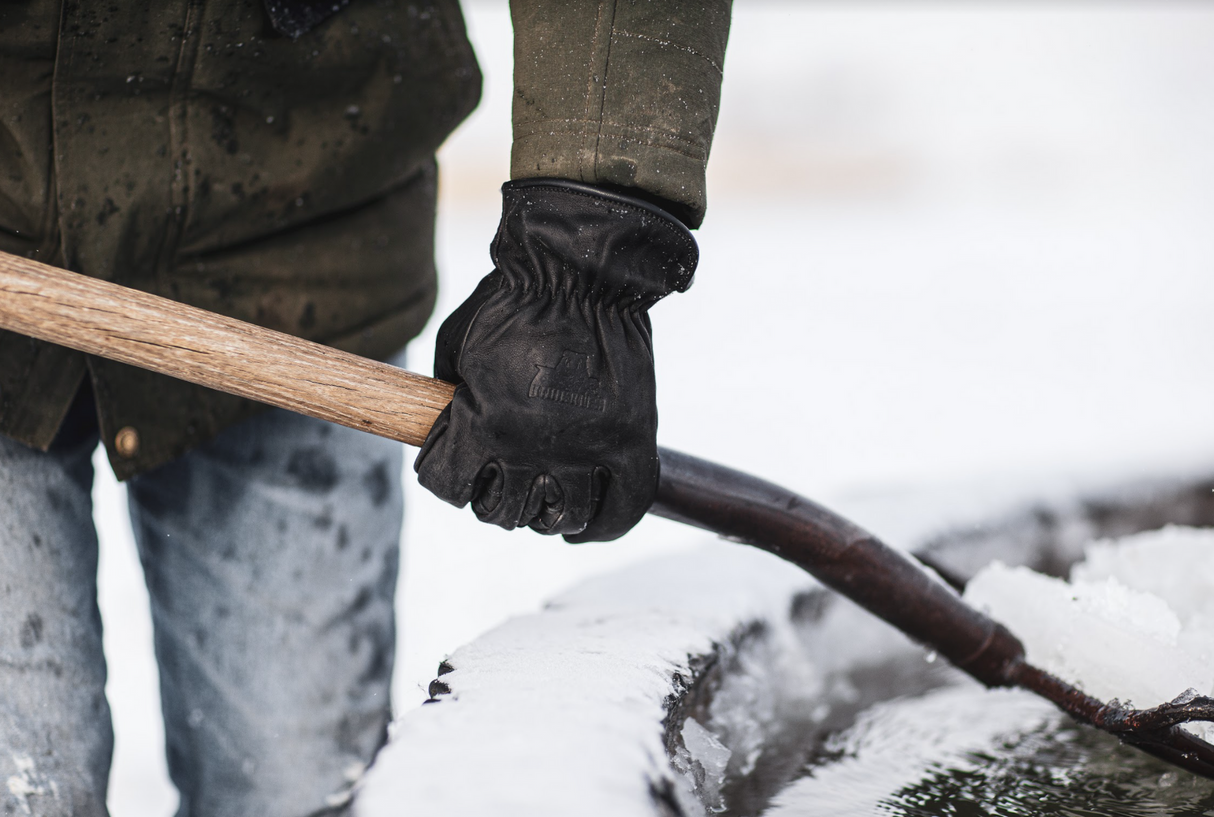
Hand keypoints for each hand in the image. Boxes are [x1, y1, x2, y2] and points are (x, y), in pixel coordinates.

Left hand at [415, 179, 696, 541]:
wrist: (582, 268)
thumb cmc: (513, 296)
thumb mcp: (457, 342)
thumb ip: (450, 392)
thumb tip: (446, 427)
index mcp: (484, 422)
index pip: (449, 486)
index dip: (446, 479)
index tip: (455, 468)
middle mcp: (532, 446)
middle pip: (503, 511)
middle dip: (494, 500)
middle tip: (502, 483)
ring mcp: (586, 446)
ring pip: (560, 517)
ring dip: (545, 515)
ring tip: (545, 500)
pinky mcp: (631, 439)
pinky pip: (623, 505)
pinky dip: (604, 526)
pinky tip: (585, 527)